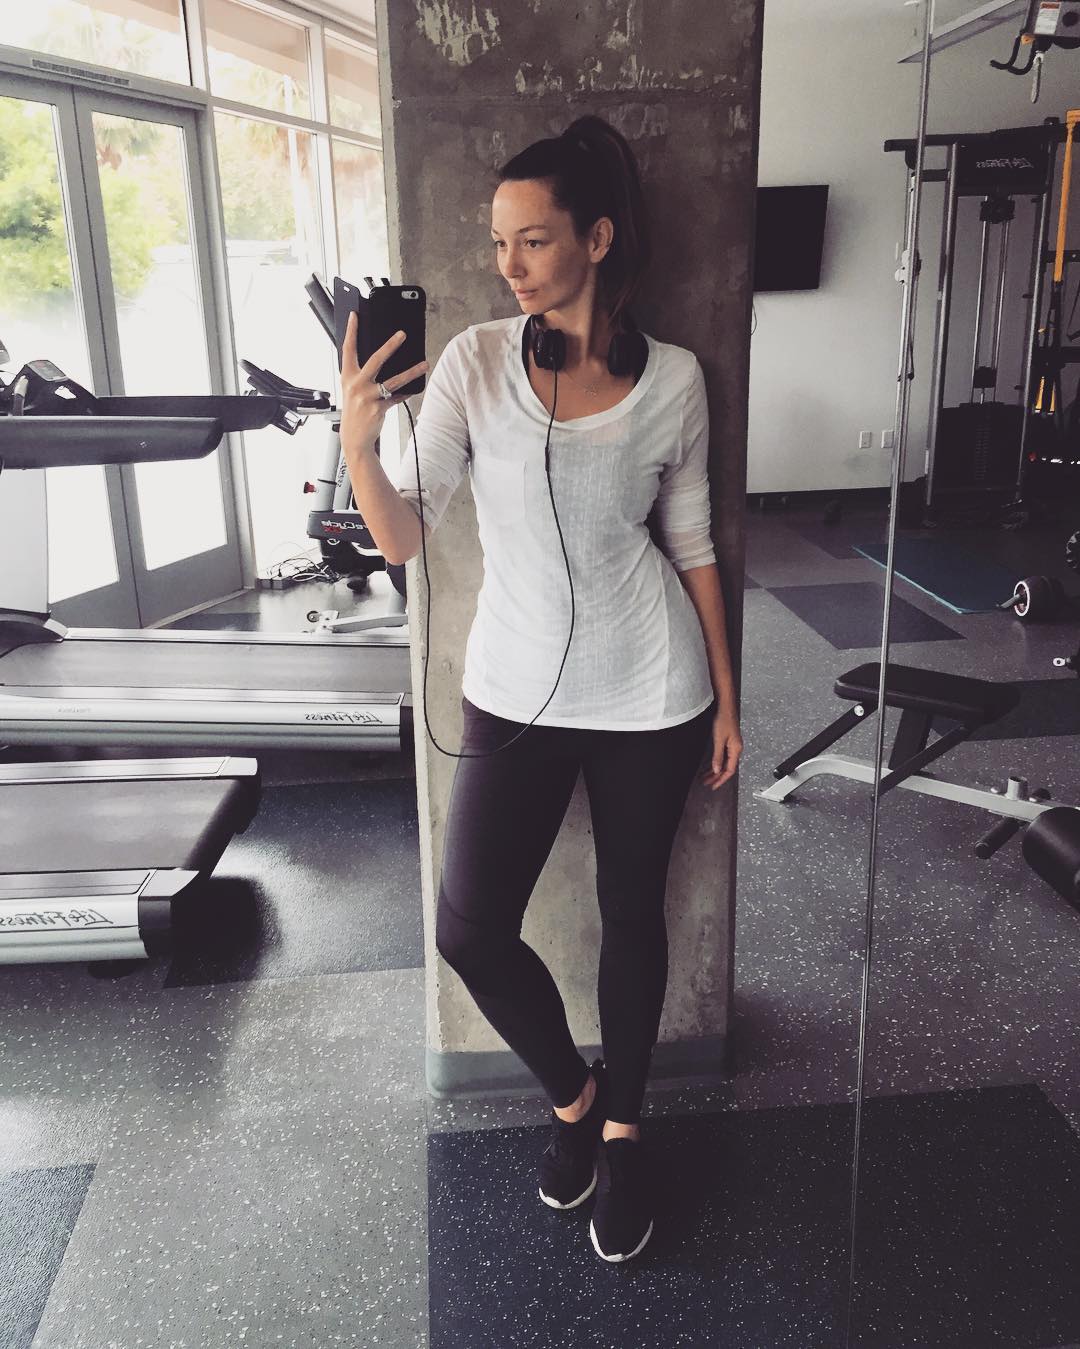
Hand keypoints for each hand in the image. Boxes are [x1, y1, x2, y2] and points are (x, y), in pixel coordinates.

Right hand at [339, 310, 427, 457]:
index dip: (351, 331)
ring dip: (411, 371)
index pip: (348, 349)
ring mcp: (368, 397)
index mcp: (347, 377)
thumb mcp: (351, 390)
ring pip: (394, 380)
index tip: (355, 316)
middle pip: (375, 360)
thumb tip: (379, 359)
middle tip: (402, 334)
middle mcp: (356, 385)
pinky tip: (416, 387)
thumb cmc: (354, 412)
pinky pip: (398, 397)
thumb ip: (361, 375)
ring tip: (424, 364)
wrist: (354, 439)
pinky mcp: (379, 408)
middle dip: (390, 345)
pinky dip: (407, 392)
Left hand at [702, 708, 741, 790]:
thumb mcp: (719, 740)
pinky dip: (716, 763)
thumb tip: (716, 770)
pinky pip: (723, 757)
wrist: (726, 708)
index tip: (713, 786)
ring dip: (715, 771)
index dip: (721, 780)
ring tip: (706, 777)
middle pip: (726, 768)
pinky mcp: (728, 743)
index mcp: (736, 750)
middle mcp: (736, 750)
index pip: (729, 771)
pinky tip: (710, 767)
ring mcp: (732, 746)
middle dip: (716, 777)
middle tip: (707, 783)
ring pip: (724, 763)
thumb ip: (718, 756)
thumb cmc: (724, 720)